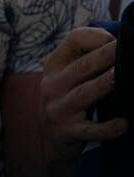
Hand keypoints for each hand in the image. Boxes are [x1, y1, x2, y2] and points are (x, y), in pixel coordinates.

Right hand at [40, 27, 128, 167]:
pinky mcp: (66, 132)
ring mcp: (57, 109)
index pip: (75, 40)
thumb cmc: (69, 98)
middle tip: (125, 49)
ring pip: (84, 94)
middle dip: (105, 56)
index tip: (117, 45)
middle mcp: (52, 84)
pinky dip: (107, 128)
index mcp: (54, 64)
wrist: (52, 139)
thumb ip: (87, 59)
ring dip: (102, 85)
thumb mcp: (67, 76)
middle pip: (82, 66)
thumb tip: (124, 42)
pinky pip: (90, 130)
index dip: (99, 37)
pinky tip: (124, 124)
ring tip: (118, 77)